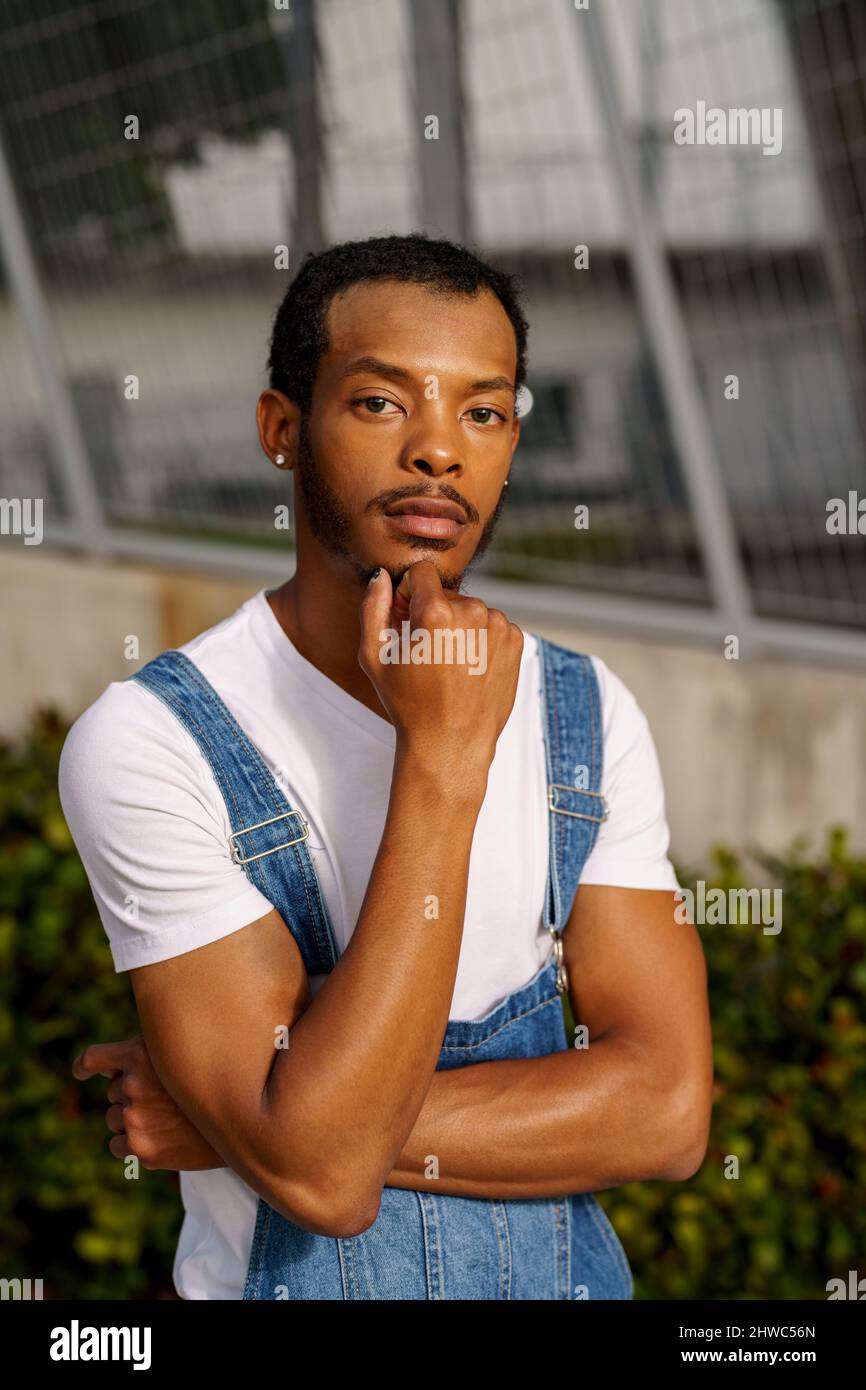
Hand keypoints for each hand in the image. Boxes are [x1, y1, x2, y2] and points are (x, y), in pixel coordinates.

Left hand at [72, 1035, 223, 1171]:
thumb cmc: (216, 1081)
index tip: (82, 1071)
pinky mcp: (141, 1149)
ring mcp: (136, 1119)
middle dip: (130, 1093)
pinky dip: (131, 1143)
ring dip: (131, 1118)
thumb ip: (150, 1053)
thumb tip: (112, 1068)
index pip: (95, 1058)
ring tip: (166, 1118)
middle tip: (164, 1098)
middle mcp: (134, 1085)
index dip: (85, 1066)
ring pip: (114, 1118)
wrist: (245, 1122)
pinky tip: (159, 1137)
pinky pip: (117, 1145)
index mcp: (141, 1054)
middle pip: (113, 1090)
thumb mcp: (184, 1052)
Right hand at [358, 560, 523, 787]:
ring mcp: (498, 626)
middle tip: (426, 652)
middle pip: (446, 593)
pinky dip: (479, 639)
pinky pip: (491, 625)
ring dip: (458, 627)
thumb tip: (381, 577)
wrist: (452, 743)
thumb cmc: (409, 704)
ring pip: (470, 610)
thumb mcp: (374, 657)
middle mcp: (472, 612)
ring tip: (449, 665)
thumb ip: (373, 608)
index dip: (408, 594)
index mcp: (436, 612)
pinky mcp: (515, 640)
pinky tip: (469, 668)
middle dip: (433, 612)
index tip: (406, 620)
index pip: (421, 572)